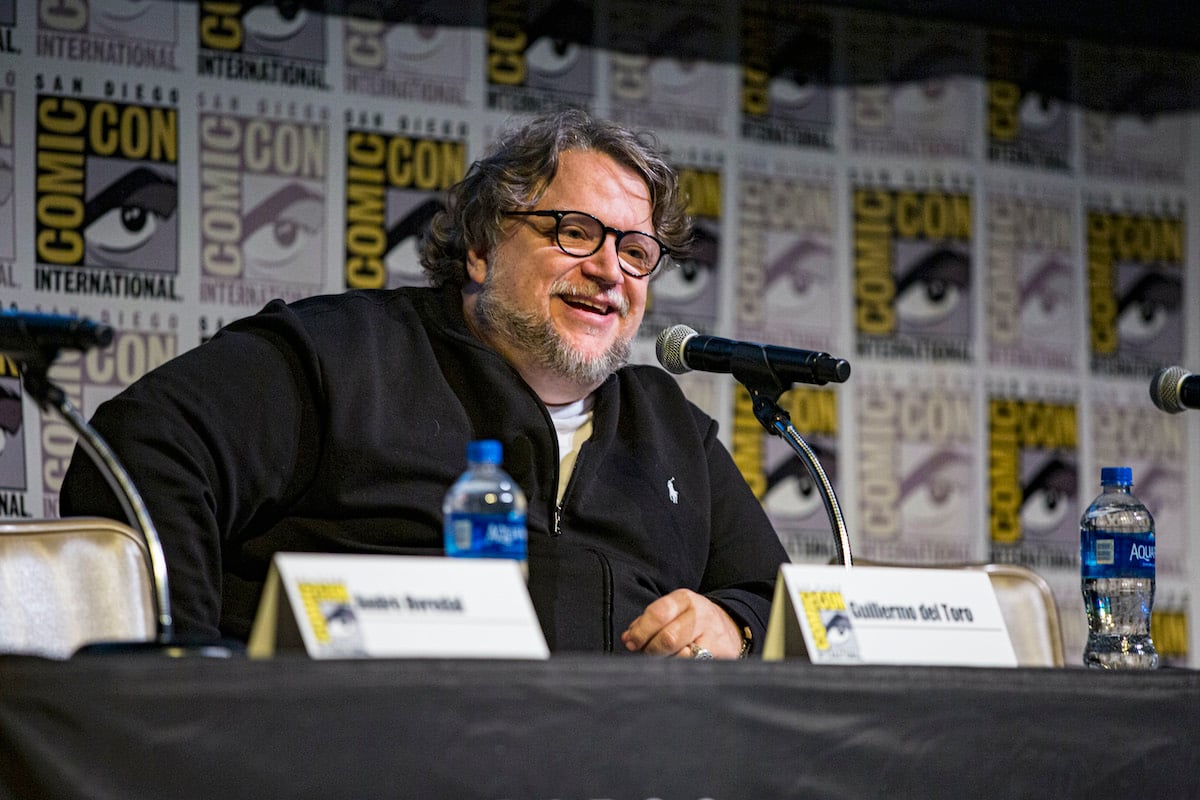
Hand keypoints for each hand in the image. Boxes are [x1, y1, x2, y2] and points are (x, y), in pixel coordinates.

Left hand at [620, 589, 741, 658]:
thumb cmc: (690, 621)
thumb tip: (628, 638)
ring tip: (664, 659)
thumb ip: (647, 622)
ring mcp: (713, 638)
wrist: (730, 627)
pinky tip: (677, 667)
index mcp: (684, 599)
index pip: (658, 614)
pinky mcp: (721, 658)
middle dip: (651, 649)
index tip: (631, 643)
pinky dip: (679, 670)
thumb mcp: (672, 612)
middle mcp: (700, 616)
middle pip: (668, 638)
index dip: (641, 631)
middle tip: (645, 654)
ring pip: (680, 657)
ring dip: (665, 662)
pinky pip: (693, 669)